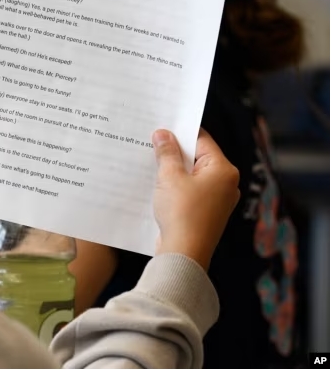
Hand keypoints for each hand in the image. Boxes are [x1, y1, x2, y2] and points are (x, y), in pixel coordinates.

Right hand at [152, 128, 239, 269]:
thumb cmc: (182, 213)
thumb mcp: (170, 177)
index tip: (162, 127)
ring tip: (152, 165)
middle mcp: (226, 183)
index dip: (181, 132)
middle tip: (153, 144)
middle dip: (175, 152)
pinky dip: (177, 186)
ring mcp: (218, 200)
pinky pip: (191, 191)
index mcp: (223, 170)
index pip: (202, 140)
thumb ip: (167, 153)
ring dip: (174, 170)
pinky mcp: (207, 213)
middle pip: (198, 157)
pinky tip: (158, 186)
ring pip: (193, 175)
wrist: (185, 252)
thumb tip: (163, 134)